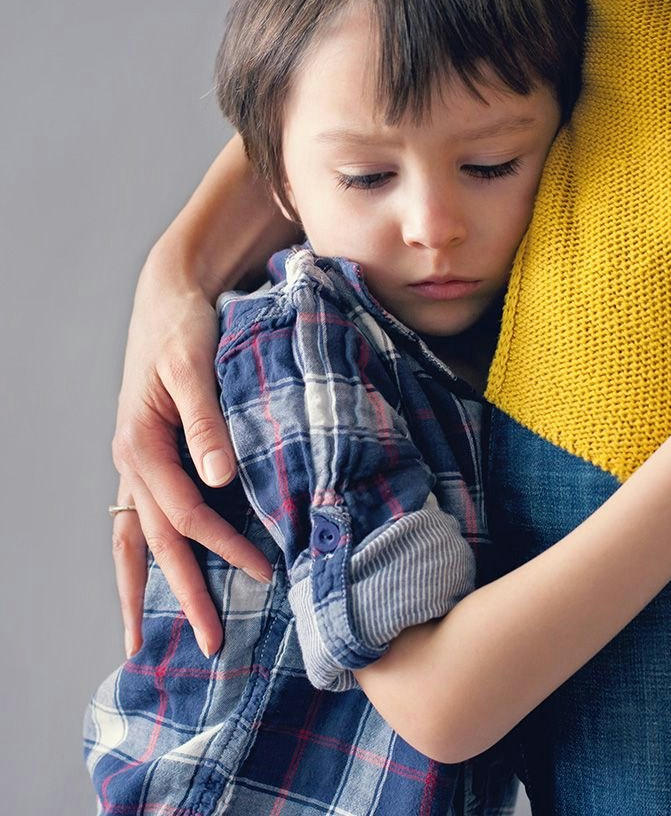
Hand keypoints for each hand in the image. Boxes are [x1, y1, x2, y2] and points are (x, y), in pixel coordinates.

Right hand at [111, 254, 271, 657]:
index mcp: (140, 444)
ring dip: (146, 588)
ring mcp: (137, 463)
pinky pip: (141, 518)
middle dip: (183, 594)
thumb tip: (220, 478)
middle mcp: (132, 461)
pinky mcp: (150, 458)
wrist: (168, 297)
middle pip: (156, 542)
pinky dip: (145, 554)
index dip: (223, 546)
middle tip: (210, 646)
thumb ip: (206, 420)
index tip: (264, 571)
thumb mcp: (194, 365)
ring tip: (146, 640)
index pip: (184, 513)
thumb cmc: (184, 326)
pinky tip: (153, 580)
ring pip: (135, 539)